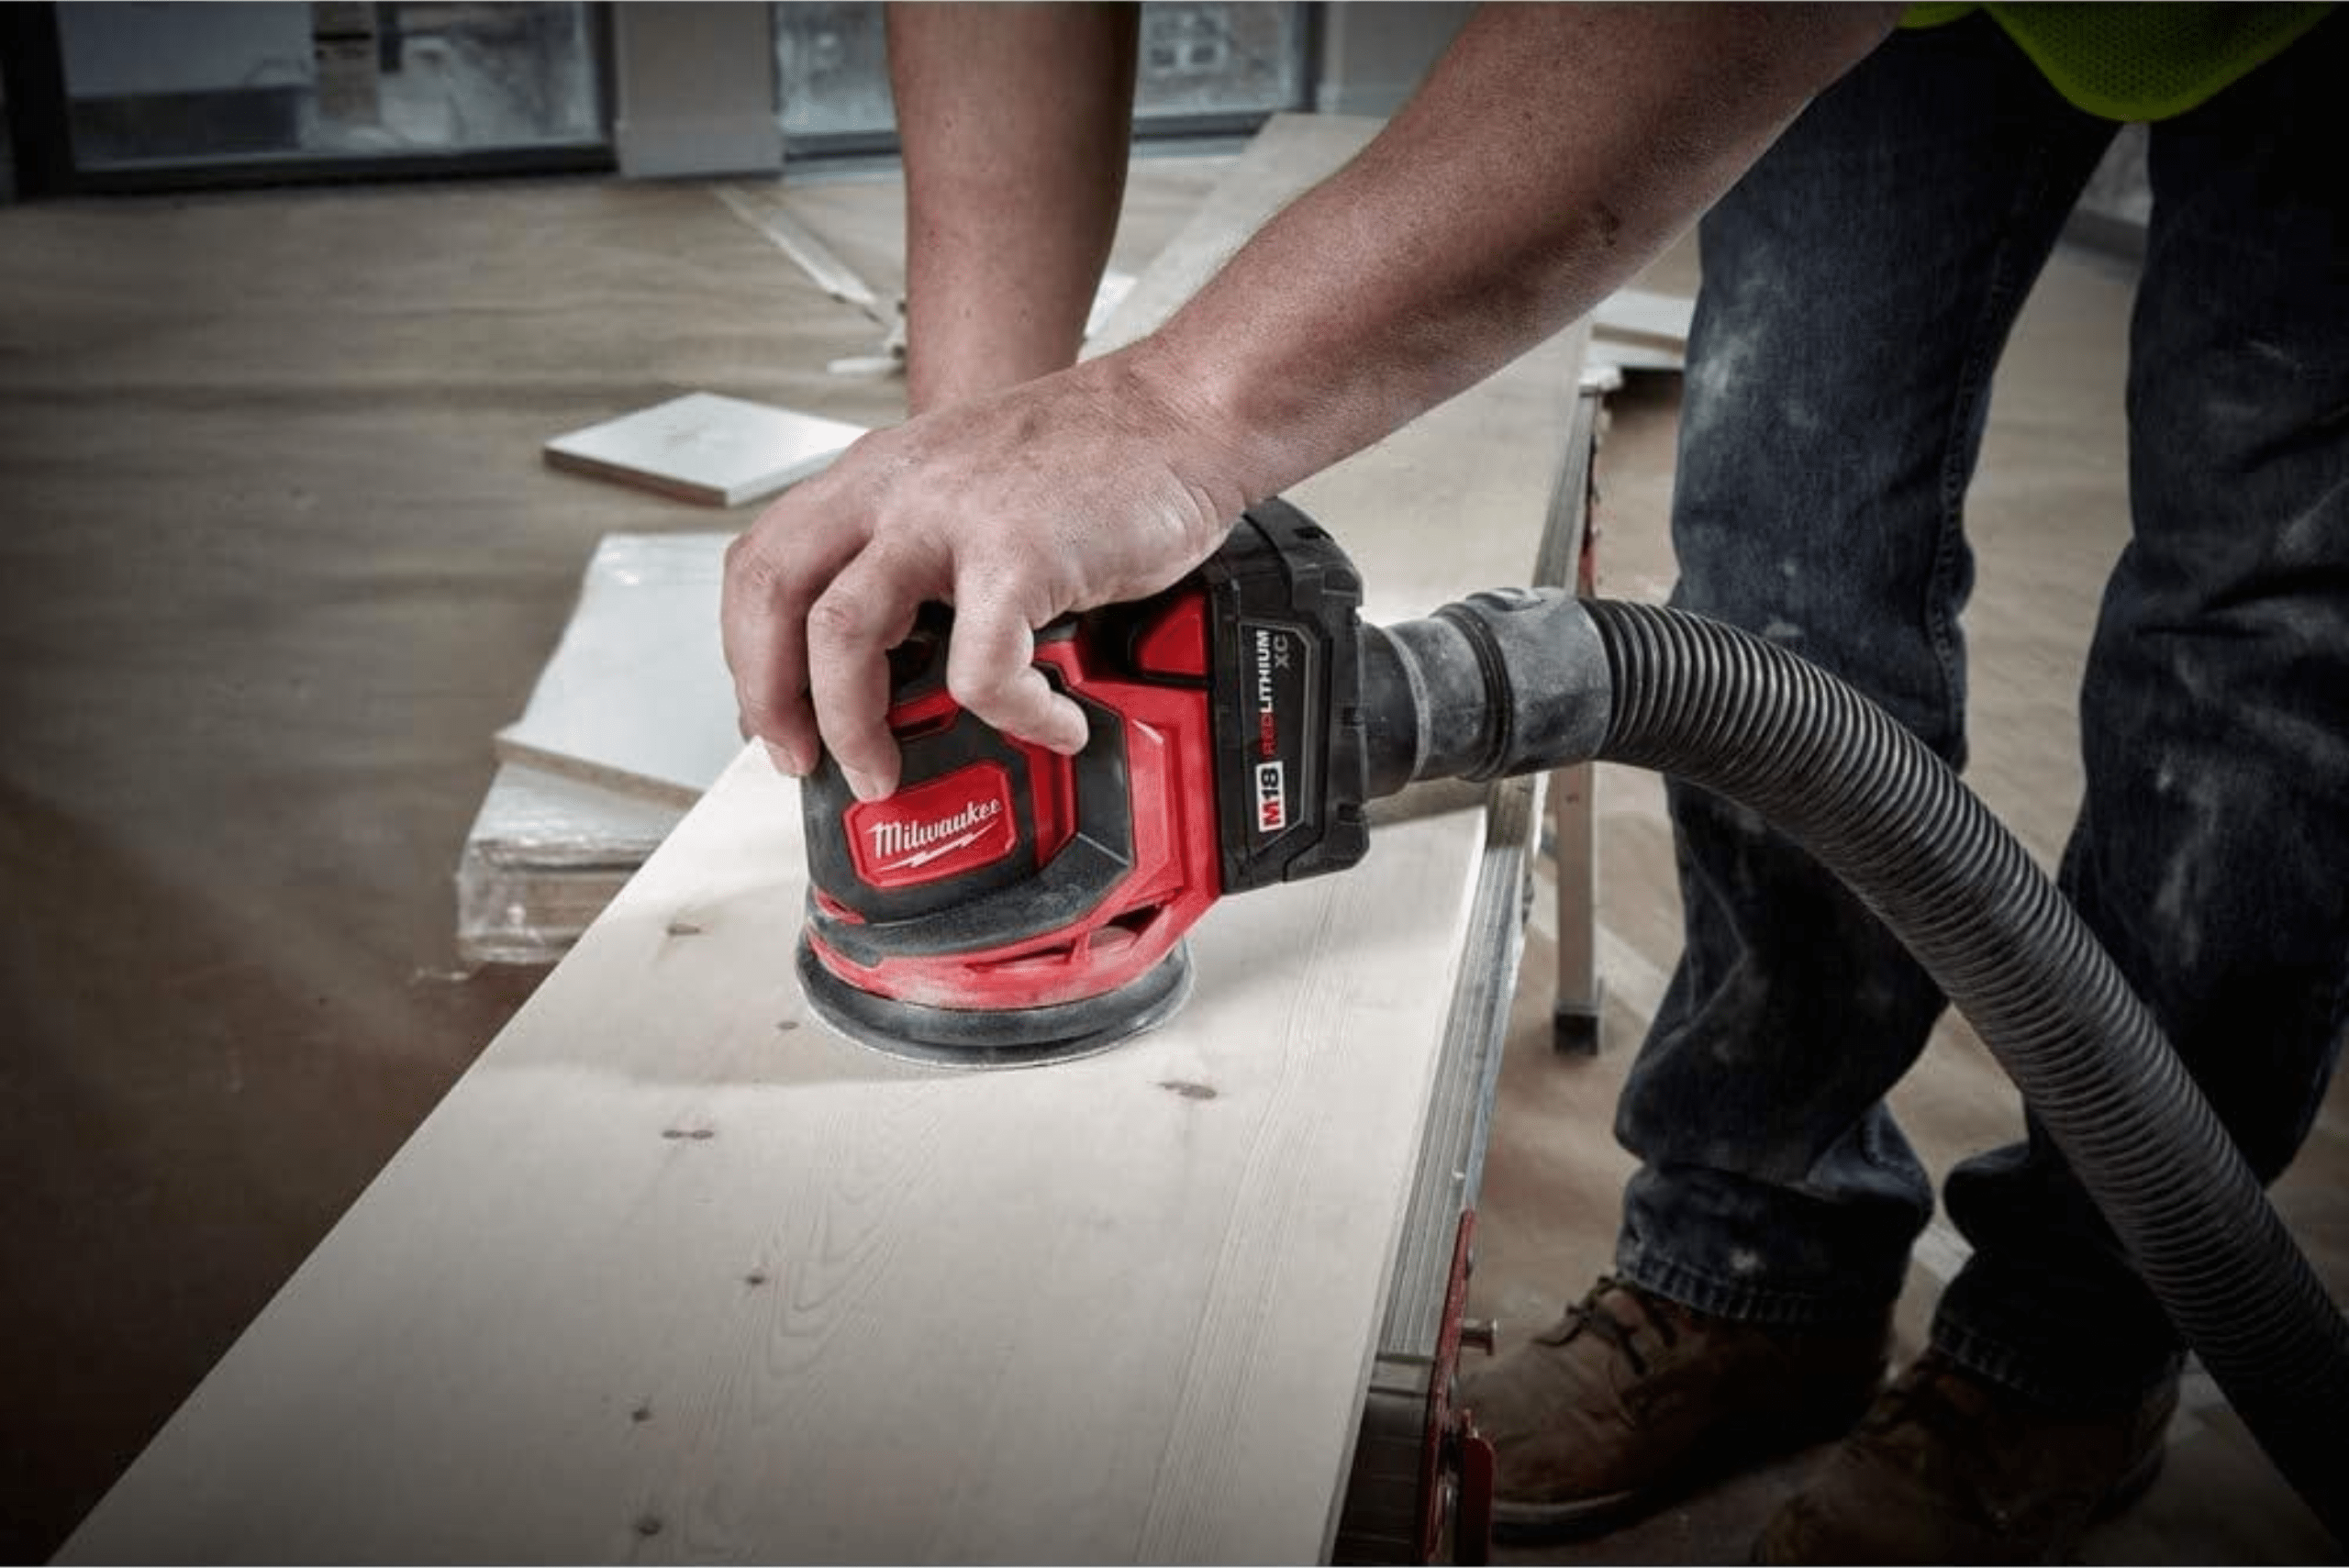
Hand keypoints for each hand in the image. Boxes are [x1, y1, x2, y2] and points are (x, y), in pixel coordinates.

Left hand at [722, 348, 1244, 800]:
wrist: (1185, 411)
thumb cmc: (1098, 459)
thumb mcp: (972, 490)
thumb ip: (926, 560)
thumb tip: (904, 669)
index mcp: (876, 478)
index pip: (763, 563)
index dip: (748, 651)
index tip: (773, 714)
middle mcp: (897, 491)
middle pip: (775, 594)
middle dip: (769, 694)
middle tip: (802, 759)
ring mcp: (952, 519)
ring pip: (844, 633)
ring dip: (852, 722)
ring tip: (885, 771)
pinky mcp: (1019, 555)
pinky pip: (981, 669)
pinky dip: (1012, 716)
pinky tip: (1051, 725)